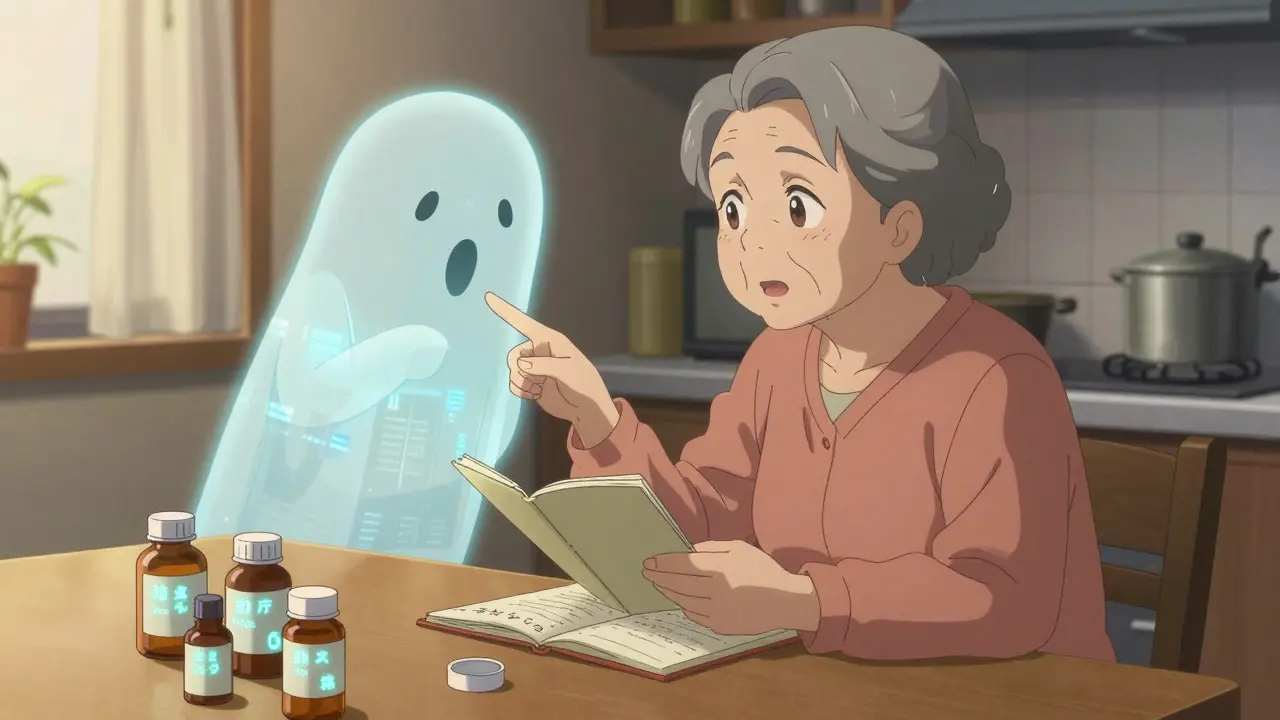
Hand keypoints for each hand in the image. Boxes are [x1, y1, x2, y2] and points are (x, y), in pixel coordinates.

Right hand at [486, 292, 618, 445]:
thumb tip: (520, 363)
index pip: (525, 323)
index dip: (506, 311)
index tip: (489, 297)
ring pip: (513, 370)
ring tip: (539, 389)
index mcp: (550, 340)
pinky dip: (521, 390)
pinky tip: (535, 394)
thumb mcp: (567, 370)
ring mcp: (534, 367)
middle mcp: (539, 351)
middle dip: (520, 370)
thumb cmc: (582, 383)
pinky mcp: (531, 382)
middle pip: (514, 354)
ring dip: (523, 382)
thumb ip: (544, 364)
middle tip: (538, 381)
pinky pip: (514, 383)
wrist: (585, 408)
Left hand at [642, 540, 818, 635]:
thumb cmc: (762, 571)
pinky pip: (695, 615)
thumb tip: (688, 550)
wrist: (785, 601)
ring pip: (684, 601)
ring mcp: (718, 611)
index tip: (650, 561)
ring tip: (659, 585)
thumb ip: (712, 547)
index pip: (684, 565)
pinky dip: (684, 606)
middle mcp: (717, 591)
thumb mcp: (740, 549)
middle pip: (679, 583)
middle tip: (647, 572)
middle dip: (660, 577)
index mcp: (721, 568)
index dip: (664, 563)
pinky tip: (679, 599)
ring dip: (668, 592)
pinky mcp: (721, 626)